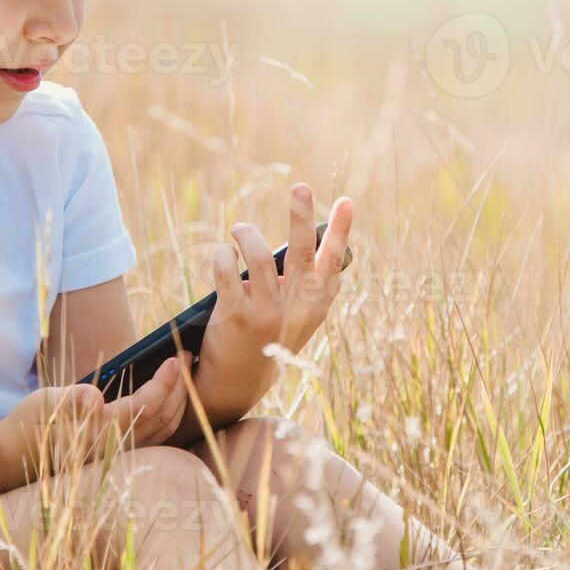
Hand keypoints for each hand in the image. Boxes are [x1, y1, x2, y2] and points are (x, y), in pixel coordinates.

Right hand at [0, 352, 191, 475]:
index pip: (145, 406)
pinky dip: (170, 414)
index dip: (165, 383)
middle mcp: (114, 447)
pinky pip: (156, 436)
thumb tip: (92, 397)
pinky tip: (173, 394)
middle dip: (180, 387)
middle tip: (188, 355)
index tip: (176, 358)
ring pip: (164, 430)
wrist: (16, 456)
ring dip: (178, 400)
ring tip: (185, 372)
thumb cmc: (31, 422)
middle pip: (162, 418)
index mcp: (99, 432)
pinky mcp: (119, 454)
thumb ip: (69, 399)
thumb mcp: (43, 403)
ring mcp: (119, 454)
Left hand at [195, 184, 353, 411]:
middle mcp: (295, 309)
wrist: (237, 382)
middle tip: (300, 187)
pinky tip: (224, 253)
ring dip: (245, 234)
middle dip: (301, 217)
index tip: (346, 201)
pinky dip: (223, 254)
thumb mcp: (295, 314)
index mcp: (316, 305)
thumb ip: (303, 283)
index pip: (333, 262)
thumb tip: (305, 233)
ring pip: (257, 256)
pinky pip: (227, 269)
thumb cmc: (268, 336)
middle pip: (300, 253)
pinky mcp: (235, 316)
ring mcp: (266, 313)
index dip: (340, 231)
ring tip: (239, 229)